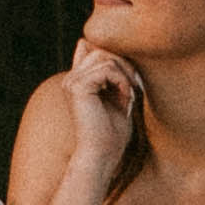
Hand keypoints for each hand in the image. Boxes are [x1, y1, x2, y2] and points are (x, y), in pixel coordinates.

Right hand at [58, 37, 143, 192]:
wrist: (102, 155)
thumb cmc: (112, 133)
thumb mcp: (117, 97)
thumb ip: (115, 75)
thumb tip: (122, 56)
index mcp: (76, 81)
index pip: (92, 49)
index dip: (114, 58)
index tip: (129, 81)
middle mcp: (70, 79)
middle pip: (101, 51)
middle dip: (123, 65)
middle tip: (135, 87)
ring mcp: (71, 82)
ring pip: (105, 57)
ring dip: (124, 73)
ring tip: (129, 93)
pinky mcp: (78, 88)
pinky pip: (107, 69)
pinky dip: (122, 81)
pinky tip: (125, 97)